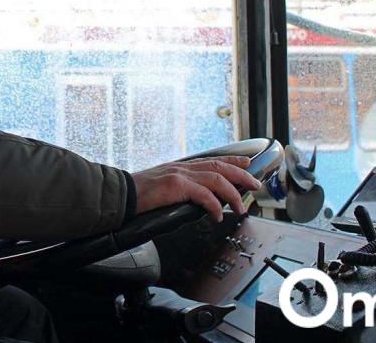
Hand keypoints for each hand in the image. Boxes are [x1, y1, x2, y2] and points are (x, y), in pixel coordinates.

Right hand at [130, 156, 262, 221]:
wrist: (120, 195)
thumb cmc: (138, 195)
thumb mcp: (162, 188)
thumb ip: (179, 190)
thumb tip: (196, 201)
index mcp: (180, 167)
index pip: (212, 160)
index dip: (232, 160)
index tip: (246, 162)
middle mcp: (182, 167)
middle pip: (220, 166)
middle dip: (241, 174)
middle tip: (255, 184)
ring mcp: (180, 175)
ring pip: (217, 179)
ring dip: (233, 194)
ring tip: (240, 207)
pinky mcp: (176, 186)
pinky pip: (204, 195)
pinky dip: (215, 206)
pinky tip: (218, 215)